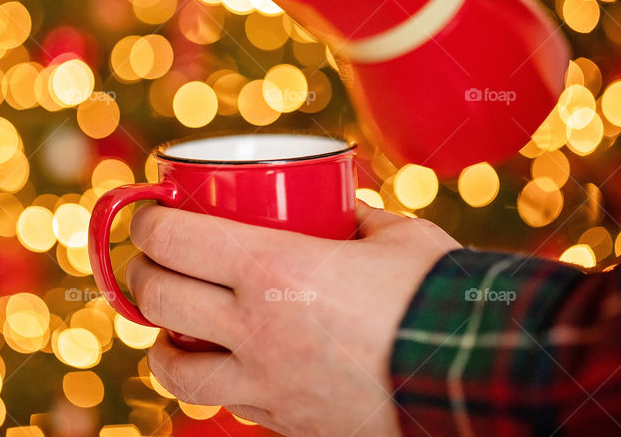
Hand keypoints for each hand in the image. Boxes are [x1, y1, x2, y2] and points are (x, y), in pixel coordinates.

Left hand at [124, 201, 461, 435]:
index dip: (146, 222)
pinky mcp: (287, 422)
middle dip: (141, 272)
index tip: (149, 213)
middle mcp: (257, 330)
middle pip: (158, 300)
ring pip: (176, 371)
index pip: (174, 242)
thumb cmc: (439, 296)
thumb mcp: (397, 236)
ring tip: (173, 324)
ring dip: (161, 341)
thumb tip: (337, 205)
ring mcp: (268, 385)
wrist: (479, 379)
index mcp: (275, 270)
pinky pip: (229, 403)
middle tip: (153, 258)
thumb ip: (357, 216)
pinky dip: (217, 380)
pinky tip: (234, 362)